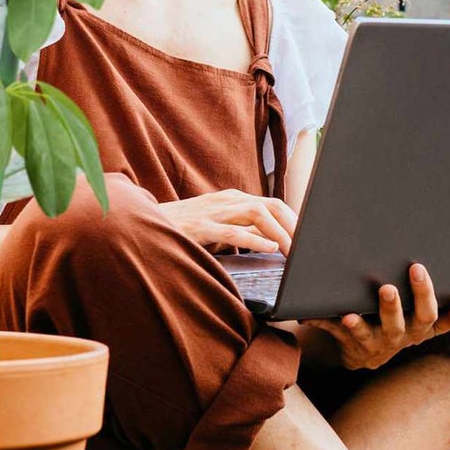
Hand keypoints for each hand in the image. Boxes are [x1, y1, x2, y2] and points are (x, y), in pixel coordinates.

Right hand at [156, 189, 296, 255]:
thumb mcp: (218, 228)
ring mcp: (212, 211)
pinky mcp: (199, 226)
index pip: (272, 204)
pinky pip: (233, 231)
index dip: (293, 221)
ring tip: (291, 251)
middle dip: (293, 225)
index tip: (306, 241)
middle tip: (305, 248)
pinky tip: (269, 249)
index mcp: (232, 199)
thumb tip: (271, 243)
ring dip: (279, 232)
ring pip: (256, 214)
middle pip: (271, 205)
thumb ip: (242, 232)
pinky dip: (254, 239)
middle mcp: (226, 200)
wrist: (143, 225)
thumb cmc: (183, 230)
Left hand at [303, 263, 449, 370]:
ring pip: (370, 332)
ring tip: (353, 313)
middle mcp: (401, 334)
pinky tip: (309, 315)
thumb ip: (440, 308)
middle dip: (408, 300)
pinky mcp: (348, 340)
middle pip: (410, 321)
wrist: (364, 354)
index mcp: (420, 326)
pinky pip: (334, 331)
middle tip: (401, 280)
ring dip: (362, 323)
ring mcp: (375, 340)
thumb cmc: (398, 322)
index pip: (441, 320)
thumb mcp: (421, 318)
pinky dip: (322, 322)